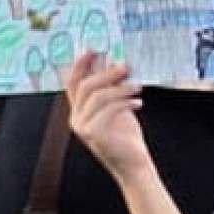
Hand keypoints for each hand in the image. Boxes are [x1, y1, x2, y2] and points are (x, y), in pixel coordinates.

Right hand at [61, 52, 154, 181]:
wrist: (133, 164)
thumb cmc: (126, 137)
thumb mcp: (119, 107)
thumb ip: (113, 89)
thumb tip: (115, 62)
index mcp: (80, 110)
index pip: (74, 83)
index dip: (81, 64)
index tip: (93, 49)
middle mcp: (76, 118)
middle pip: (86, 86)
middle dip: (107, 73)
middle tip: (126, 66)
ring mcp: (82, 127)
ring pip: (98, 96)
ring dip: (120, 88)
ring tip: (138, 87)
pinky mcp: (93, 134)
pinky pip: (108, 109)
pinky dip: (125, 102)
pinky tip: (139, 103)